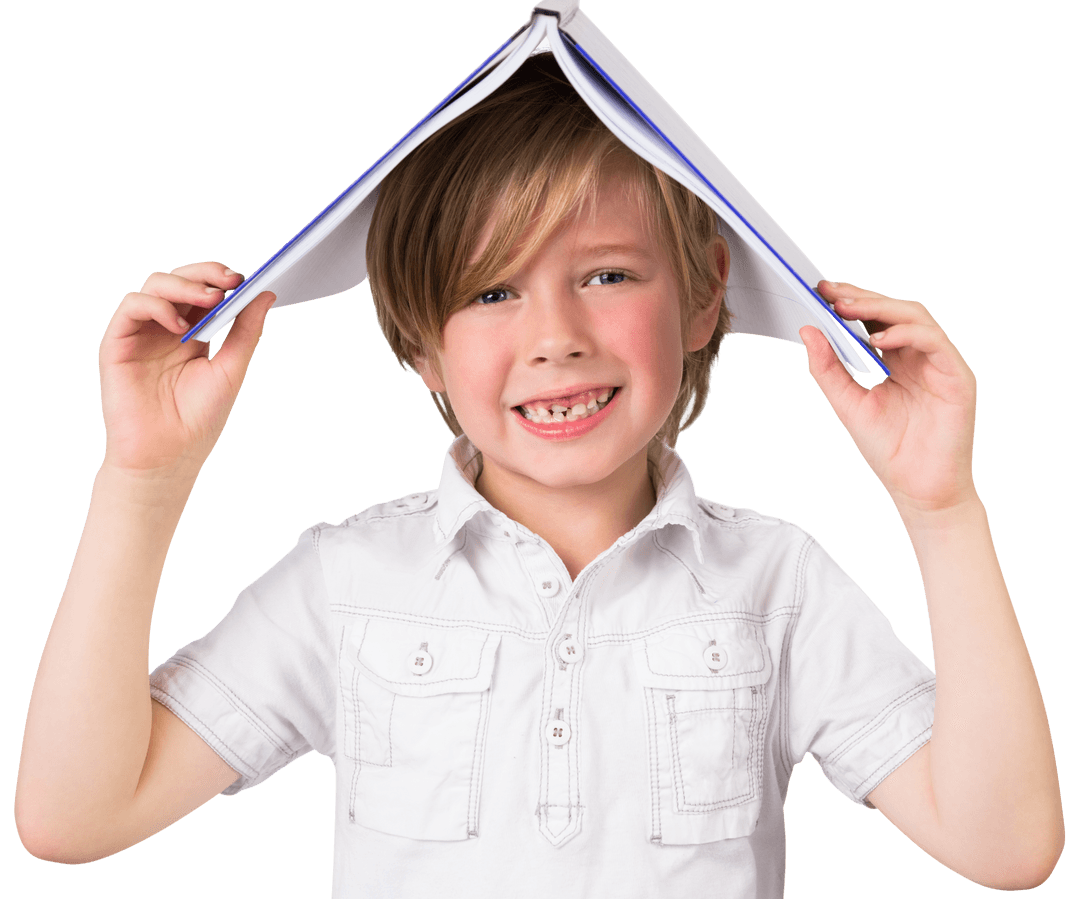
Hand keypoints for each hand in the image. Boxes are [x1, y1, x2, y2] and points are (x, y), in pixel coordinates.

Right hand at [99, 262, 275, 477]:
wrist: (167, 456)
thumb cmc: (198, 420)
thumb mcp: (231, 369)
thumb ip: (246, 331)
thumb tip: (265, 294)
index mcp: (193, 334)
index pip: (204, 291)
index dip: (221, 279)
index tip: (243, 280)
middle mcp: (165, 329)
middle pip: (180, 280)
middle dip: (205, 273)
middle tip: (229, 281)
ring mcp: (142, 334)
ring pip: (155, 285)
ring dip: (184, 285)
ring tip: (209, 301)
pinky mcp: (118, 344)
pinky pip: (132, 307)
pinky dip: (157, 306)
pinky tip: (179, 326)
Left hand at [800, 280, 977, 515]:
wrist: (918, 490)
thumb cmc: (888, 451)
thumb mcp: (847, 404)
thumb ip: (828, 369)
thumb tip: (807, 330)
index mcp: (896, 361)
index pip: (874, 320)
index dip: (850, 302)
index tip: (820, 291)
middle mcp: (919, 357)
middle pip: (895, 311)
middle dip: (862, 299)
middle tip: (831, 294)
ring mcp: (940, 364)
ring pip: (916, 317)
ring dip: (880, 309)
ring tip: (848, 310)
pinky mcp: (957, 377)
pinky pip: (935, 342)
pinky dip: (906, 334)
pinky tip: (878, 339)